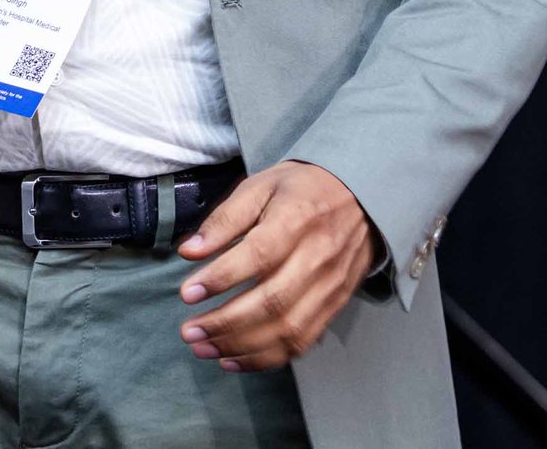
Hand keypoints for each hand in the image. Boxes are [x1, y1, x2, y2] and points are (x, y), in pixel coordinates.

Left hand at [175, 161, 383, 371]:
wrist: (359, 198)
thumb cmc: (301, 190)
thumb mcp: (260, 187)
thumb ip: (224, 219)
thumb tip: (189, 251)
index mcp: (297, 219)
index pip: (259, 255)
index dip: (221, 278)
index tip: (187, 294)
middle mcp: (318, 257)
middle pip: (273, 301)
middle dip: (225, 323)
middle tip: (189, 332)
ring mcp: (329, 287)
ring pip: (287, 329)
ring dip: (241, 346)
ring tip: (203, 348)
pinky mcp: (334, 307)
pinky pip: (301, 342)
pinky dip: (266, 358)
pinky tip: (233, 359)